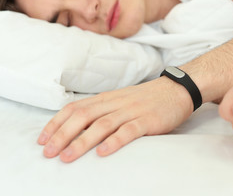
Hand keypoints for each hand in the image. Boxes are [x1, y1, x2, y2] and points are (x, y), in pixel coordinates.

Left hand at [37, 77, 192, 162]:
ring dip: (82, 141)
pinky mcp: (148, 120)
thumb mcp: (120, 100)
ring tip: (67, 157)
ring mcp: (132, 111)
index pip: (75, 108)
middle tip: (48, 152)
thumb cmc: (146, 98)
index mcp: (107, 98)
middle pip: (83, 116)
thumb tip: (78, 127)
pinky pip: (129, 130)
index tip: (42, 140)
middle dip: (62, 135)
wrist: (176, 90)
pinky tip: (103, 152)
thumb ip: (102, 111)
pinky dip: (115, 141)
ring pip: (102, 125)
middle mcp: (116, 103)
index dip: (56, 123)